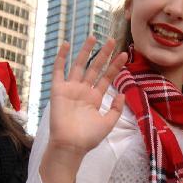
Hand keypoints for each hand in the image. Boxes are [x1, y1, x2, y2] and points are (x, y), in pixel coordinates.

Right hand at [40, 37, 126, 182]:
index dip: (115, 66)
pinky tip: (66, 44)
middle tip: (111, 40)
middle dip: (103, 54)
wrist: (70, 145)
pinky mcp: (58, 90)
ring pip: (79, 66)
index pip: (106, 78)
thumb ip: (115, 108)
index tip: (124, 54)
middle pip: (94, 68)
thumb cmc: (88, 138)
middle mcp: (83, 91)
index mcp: (94, 98)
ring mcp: (70, 89)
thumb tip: (122, 94)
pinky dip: (61, 58)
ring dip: (85, 52)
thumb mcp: (108, 123)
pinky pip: (58, 71)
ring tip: (93, 37)